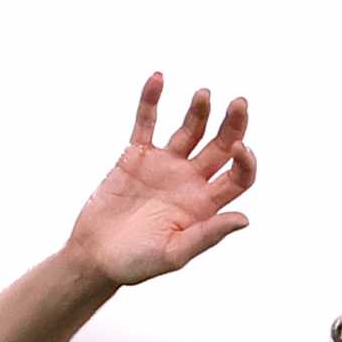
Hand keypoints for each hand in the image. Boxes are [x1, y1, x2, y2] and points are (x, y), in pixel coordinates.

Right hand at [65, 74, 256, 286]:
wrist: (95, 256)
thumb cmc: (135, 263)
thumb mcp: (174, 254)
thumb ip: (208, 235)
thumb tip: (244, 219)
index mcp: (205, 205)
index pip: (238, 177)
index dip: (245, 161)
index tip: (240, 149)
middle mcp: (190, 181)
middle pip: (220, 146)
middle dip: (233, 125)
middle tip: (239, 103)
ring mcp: (164, 165)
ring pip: (189, 130)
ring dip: (199, 110)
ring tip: (204, 95)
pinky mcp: (136, 155)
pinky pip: (146, 122)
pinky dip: (151, 100)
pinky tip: (158, 78)